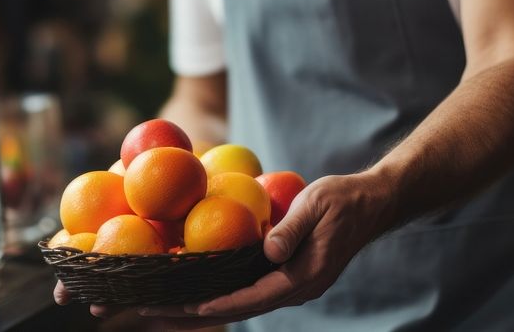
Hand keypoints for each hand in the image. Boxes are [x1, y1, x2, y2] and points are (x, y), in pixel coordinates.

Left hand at [54, 172, 391, 328]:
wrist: (371, 203)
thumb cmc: (346, 200)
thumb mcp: (320, 206)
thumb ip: (294, 228)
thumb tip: (268, 250)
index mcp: (301, 278)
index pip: (250, 299)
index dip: (214, 306)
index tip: (181, 310)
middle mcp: (290, 288)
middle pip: (232, 309)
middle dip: (186, 314)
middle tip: (142, 314)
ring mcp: (286, 283)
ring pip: (233, 302)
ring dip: (193, 306)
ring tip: (150, 307)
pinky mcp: (282, 272)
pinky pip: (241, 286)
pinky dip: (211, 290)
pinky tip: (186, 286)